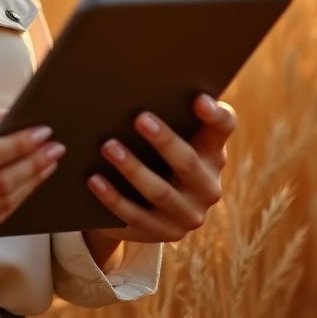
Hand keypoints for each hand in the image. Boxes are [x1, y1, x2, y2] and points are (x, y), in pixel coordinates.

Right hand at [0, 110, 65, 246]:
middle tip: (56, 150)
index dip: (23, 145)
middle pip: (4, 181)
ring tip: (48, 166)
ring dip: (32, 183)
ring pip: (5, 202)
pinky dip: (17, 202)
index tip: (45, 134)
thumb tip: (18, 117)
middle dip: (36, 164)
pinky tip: (27, 186)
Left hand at [86, 93, 235, 244]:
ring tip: (108, 146)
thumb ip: (164, 113)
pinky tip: (94, 180)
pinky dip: (113, 197)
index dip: (215, 115)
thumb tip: (130, 84)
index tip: (200, 99)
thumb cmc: (152, 154)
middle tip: (138, 117)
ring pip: (160, 192)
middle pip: (188, 162)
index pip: (223, 129)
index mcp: (212, 152)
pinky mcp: (162, 233)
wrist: (144, 206)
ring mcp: (187, 214)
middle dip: (164, 140)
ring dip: (133, 169)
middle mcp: (207, 186)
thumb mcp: (165, 137)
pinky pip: (135, 217)